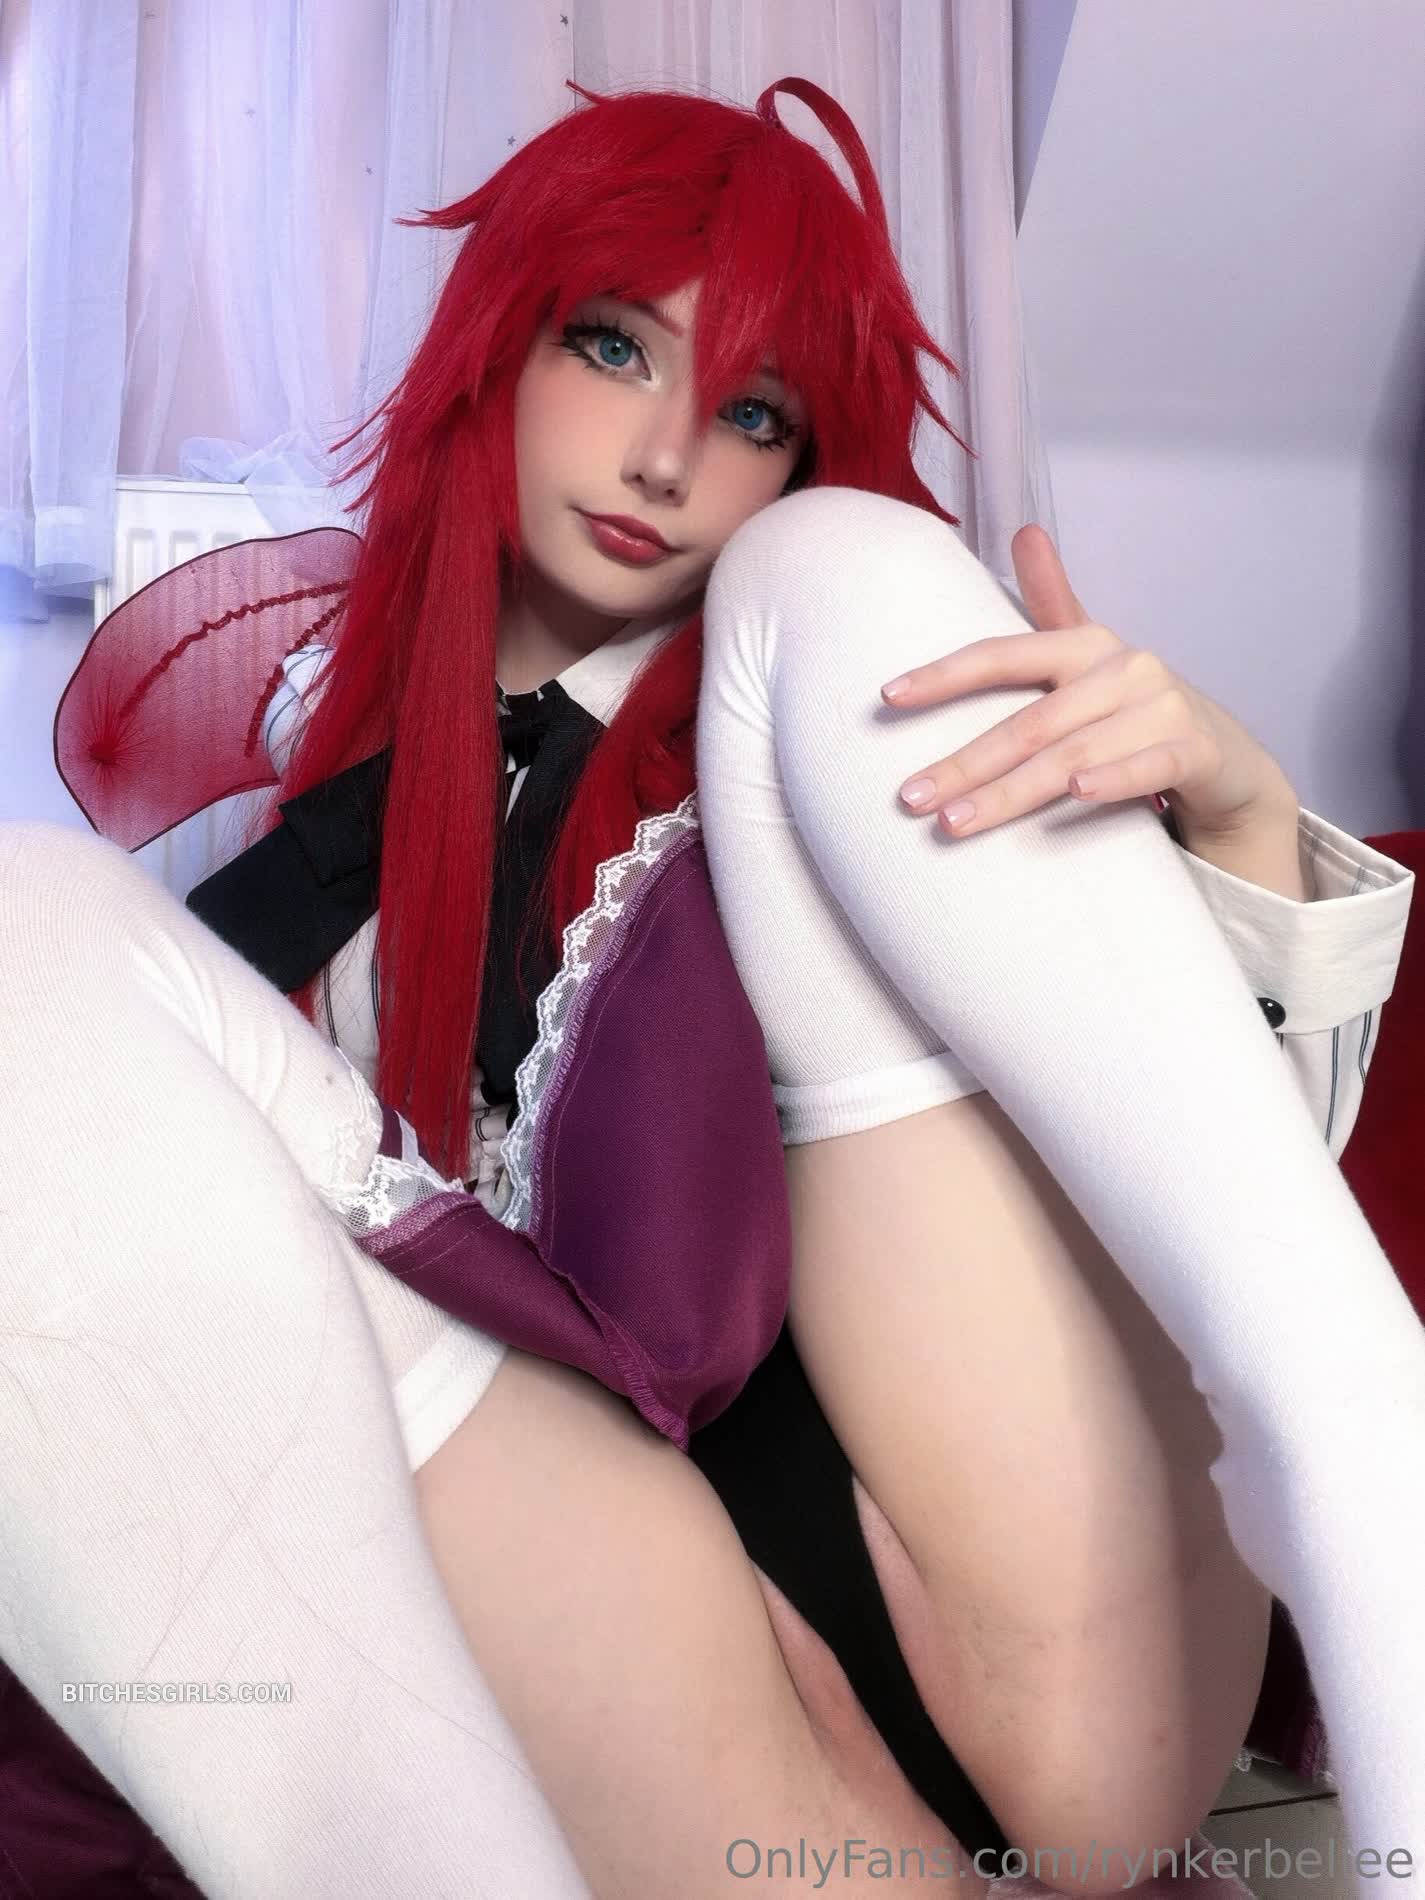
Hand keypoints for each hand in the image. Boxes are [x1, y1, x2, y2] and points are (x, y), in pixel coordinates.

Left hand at [880, 524, 1296, 838]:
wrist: (1226, 761)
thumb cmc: (1137, 710)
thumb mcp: (1092, 661)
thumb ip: (1053, 604)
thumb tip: (1025, 528)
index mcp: (1087, 645)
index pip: (1004, 654)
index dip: (945, 674)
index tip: (888, 698)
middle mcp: (1124, 668)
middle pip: (1029, 721)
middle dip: (964, 763)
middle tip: (910, 798)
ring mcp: (1162, 708)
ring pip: (1073, 755)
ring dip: (1010, 792)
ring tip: (956, 823)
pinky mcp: (1195, 750)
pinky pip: (1148, 767)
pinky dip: (1113, 781)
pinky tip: (1075, 795)